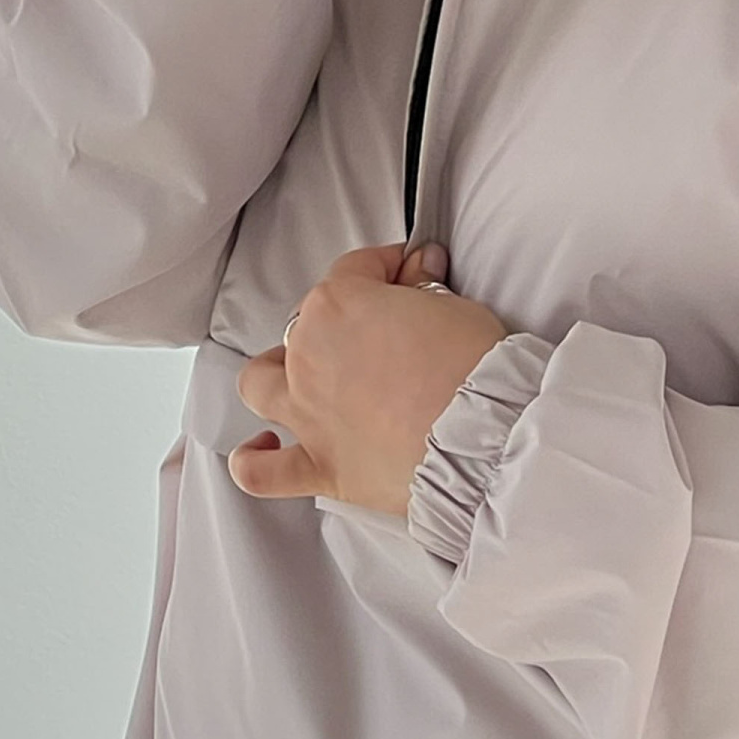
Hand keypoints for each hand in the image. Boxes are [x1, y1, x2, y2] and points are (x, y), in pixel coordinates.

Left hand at [230, 241, 510, 516]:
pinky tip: (261, 448)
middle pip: (308, 324)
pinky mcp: (319, 466)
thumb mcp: (456, 308)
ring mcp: (307, 413)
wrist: (483, 438)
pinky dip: (255, 461)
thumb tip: (418, 268)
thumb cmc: (473, 371)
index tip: (409, 273)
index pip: (355, 270)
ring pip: (261, 384)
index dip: (387, 268)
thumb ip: (424, 288)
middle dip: (343, 318)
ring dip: (275, 376)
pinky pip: (263, 471)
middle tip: (384, 326)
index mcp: (337, 306)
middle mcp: (309, 356)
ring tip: (299, 377)